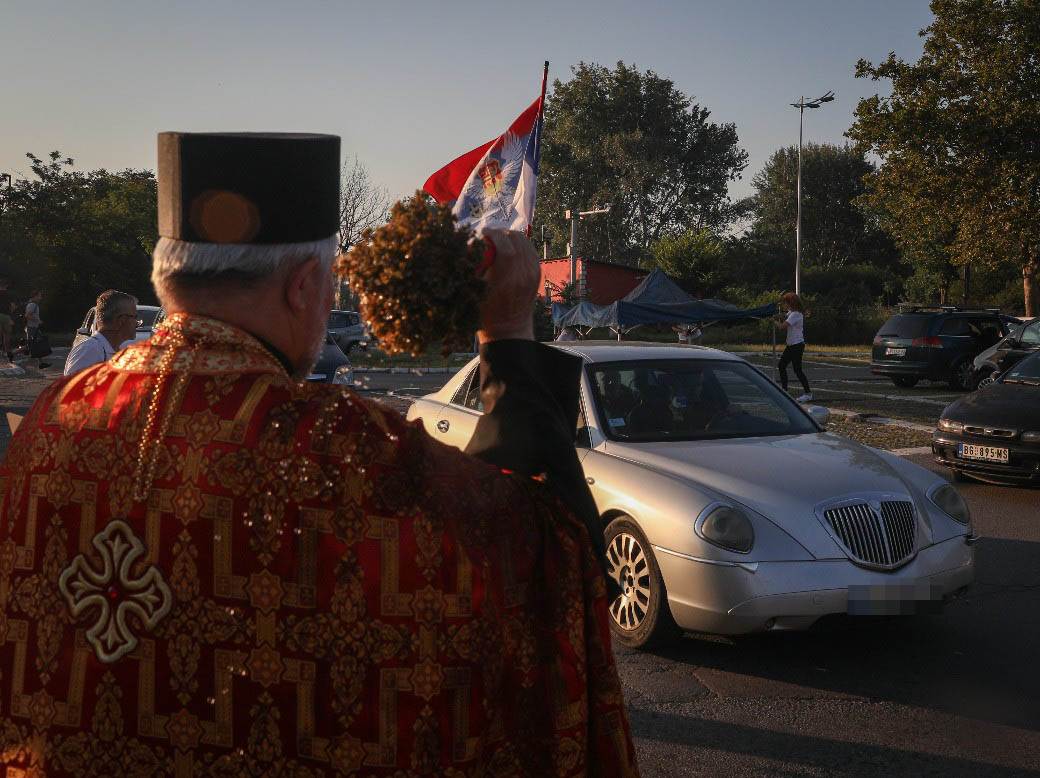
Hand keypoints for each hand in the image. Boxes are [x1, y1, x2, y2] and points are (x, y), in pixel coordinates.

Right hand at [477, 229, 539, 343]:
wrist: (509, 331)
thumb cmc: (487, 315)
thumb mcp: (477, 292)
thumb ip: (478, 267)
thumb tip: (475, 243)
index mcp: (507, 280)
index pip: (505, 246)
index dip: (493, 234)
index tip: (483, 232)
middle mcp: (524, 275)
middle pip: (517, 239)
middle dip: (502, 233)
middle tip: (489, 236)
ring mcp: (533, 274)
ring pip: (525, 242)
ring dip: (511, 237)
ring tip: (498, 241)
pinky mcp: (537, 274)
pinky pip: (530, 250)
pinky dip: (520, 245)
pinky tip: (509, 249)